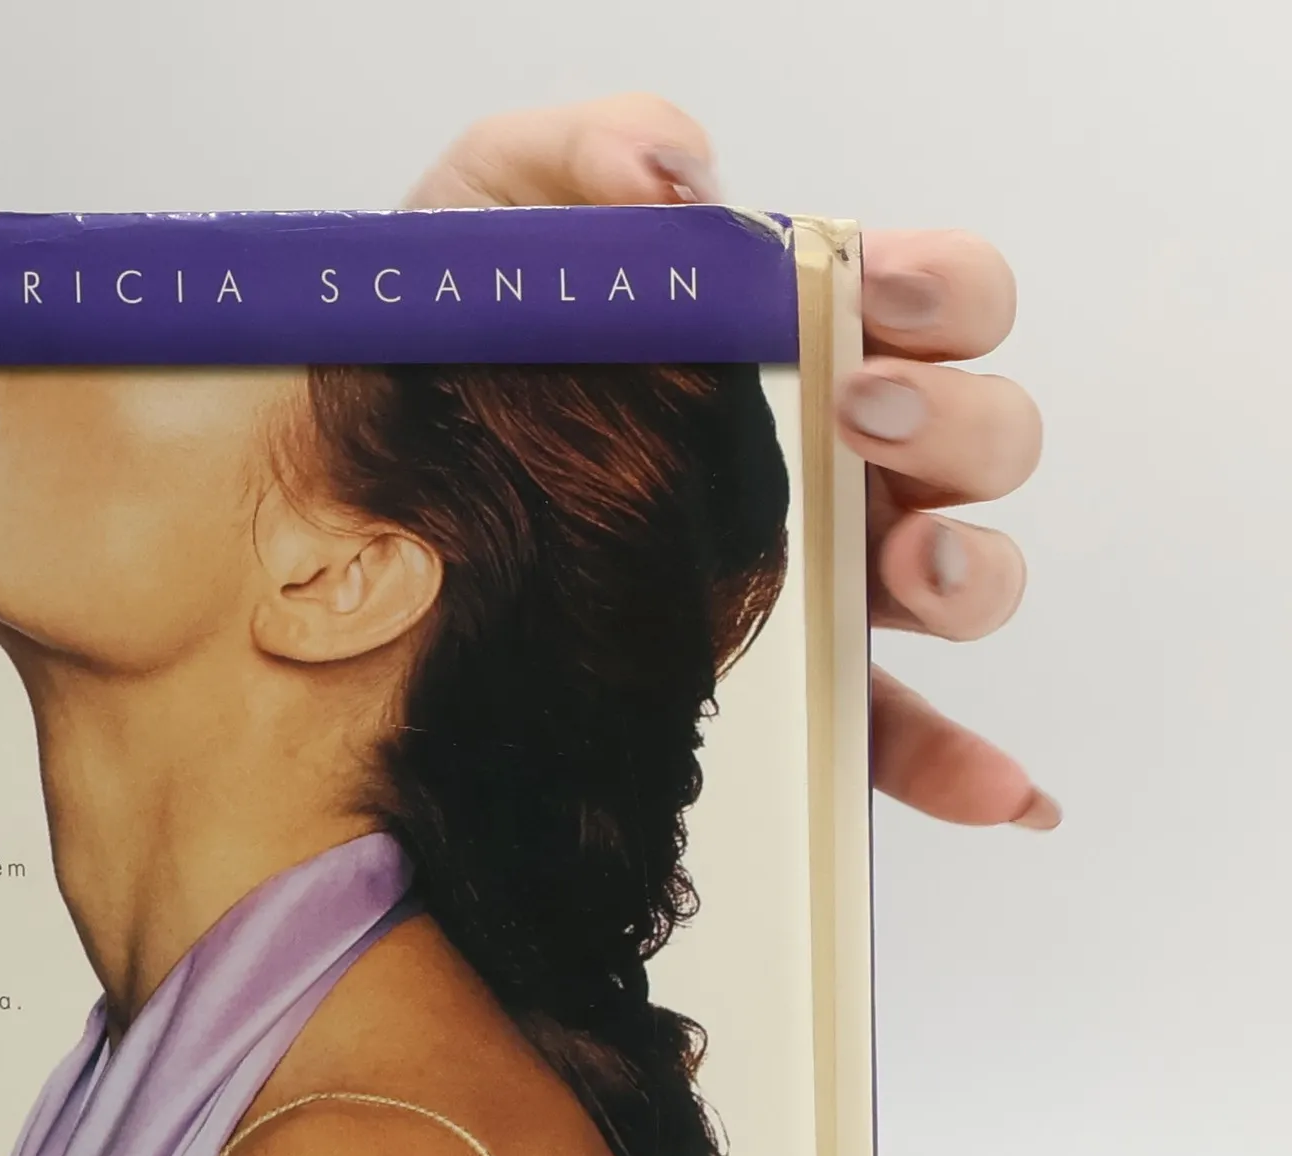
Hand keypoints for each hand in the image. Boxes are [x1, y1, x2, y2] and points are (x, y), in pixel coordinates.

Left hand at [409, 97, 1053, 830]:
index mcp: (795, 344)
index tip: (874, 301)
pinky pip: (893, 735)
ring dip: (973, 571)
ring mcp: (818, 583)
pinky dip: (958, 765)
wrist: (357, 487)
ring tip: (911, 570)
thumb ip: (581, 154)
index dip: (942, 293)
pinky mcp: (785, 694)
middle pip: (982, 436)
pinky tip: (1003, 796)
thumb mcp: (490, 217)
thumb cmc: (446, 347)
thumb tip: (679, 179)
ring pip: (961, 578)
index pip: (938, 302)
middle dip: (954, 424)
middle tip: (858, 418)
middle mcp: (833, 462)